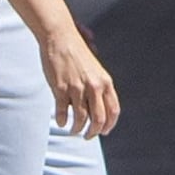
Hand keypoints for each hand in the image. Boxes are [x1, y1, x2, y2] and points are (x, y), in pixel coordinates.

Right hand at [44, 22, 121, 138]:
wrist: (60, 37)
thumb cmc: (77, 54)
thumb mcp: (94, 70)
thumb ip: (98, 88)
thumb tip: (97, 111)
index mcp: (105, 82)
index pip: (113, 111)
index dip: (110, 125)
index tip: (104, 132)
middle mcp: (94, 86)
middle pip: (99, 119)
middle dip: (94, 133)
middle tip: (87, 136)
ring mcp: (77, 88)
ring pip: (81, 119)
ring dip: (77, 129)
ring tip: (73, 131)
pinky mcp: (61, 88)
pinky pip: (63, 112)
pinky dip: (62, 120)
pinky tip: (61, 122)